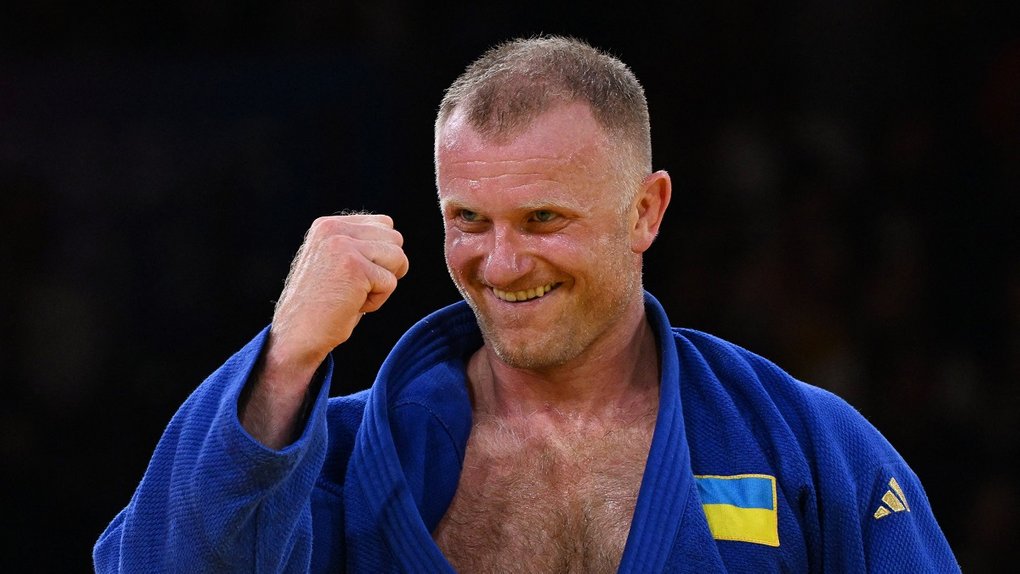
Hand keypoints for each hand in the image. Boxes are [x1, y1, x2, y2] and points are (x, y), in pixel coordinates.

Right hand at [241, 214, 407, 447]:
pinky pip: (390, 282)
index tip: (355, 275)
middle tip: (355, 288)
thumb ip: (360, 244)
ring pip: (398, 258)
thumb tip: (398, 238)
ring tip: (353, 295)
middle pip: (395, 239)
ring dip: (382, 285)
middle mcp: (334, 229)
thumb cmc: (322, 305)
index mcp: (328, 225)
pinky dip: (377, 301)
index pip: (384, 224)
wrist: (297, 335)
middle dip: (386, 268)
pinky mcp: (355, 267)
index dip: (381, 255)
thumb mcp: (337, 262)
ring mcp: (343, 246)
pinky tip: (350, 305)